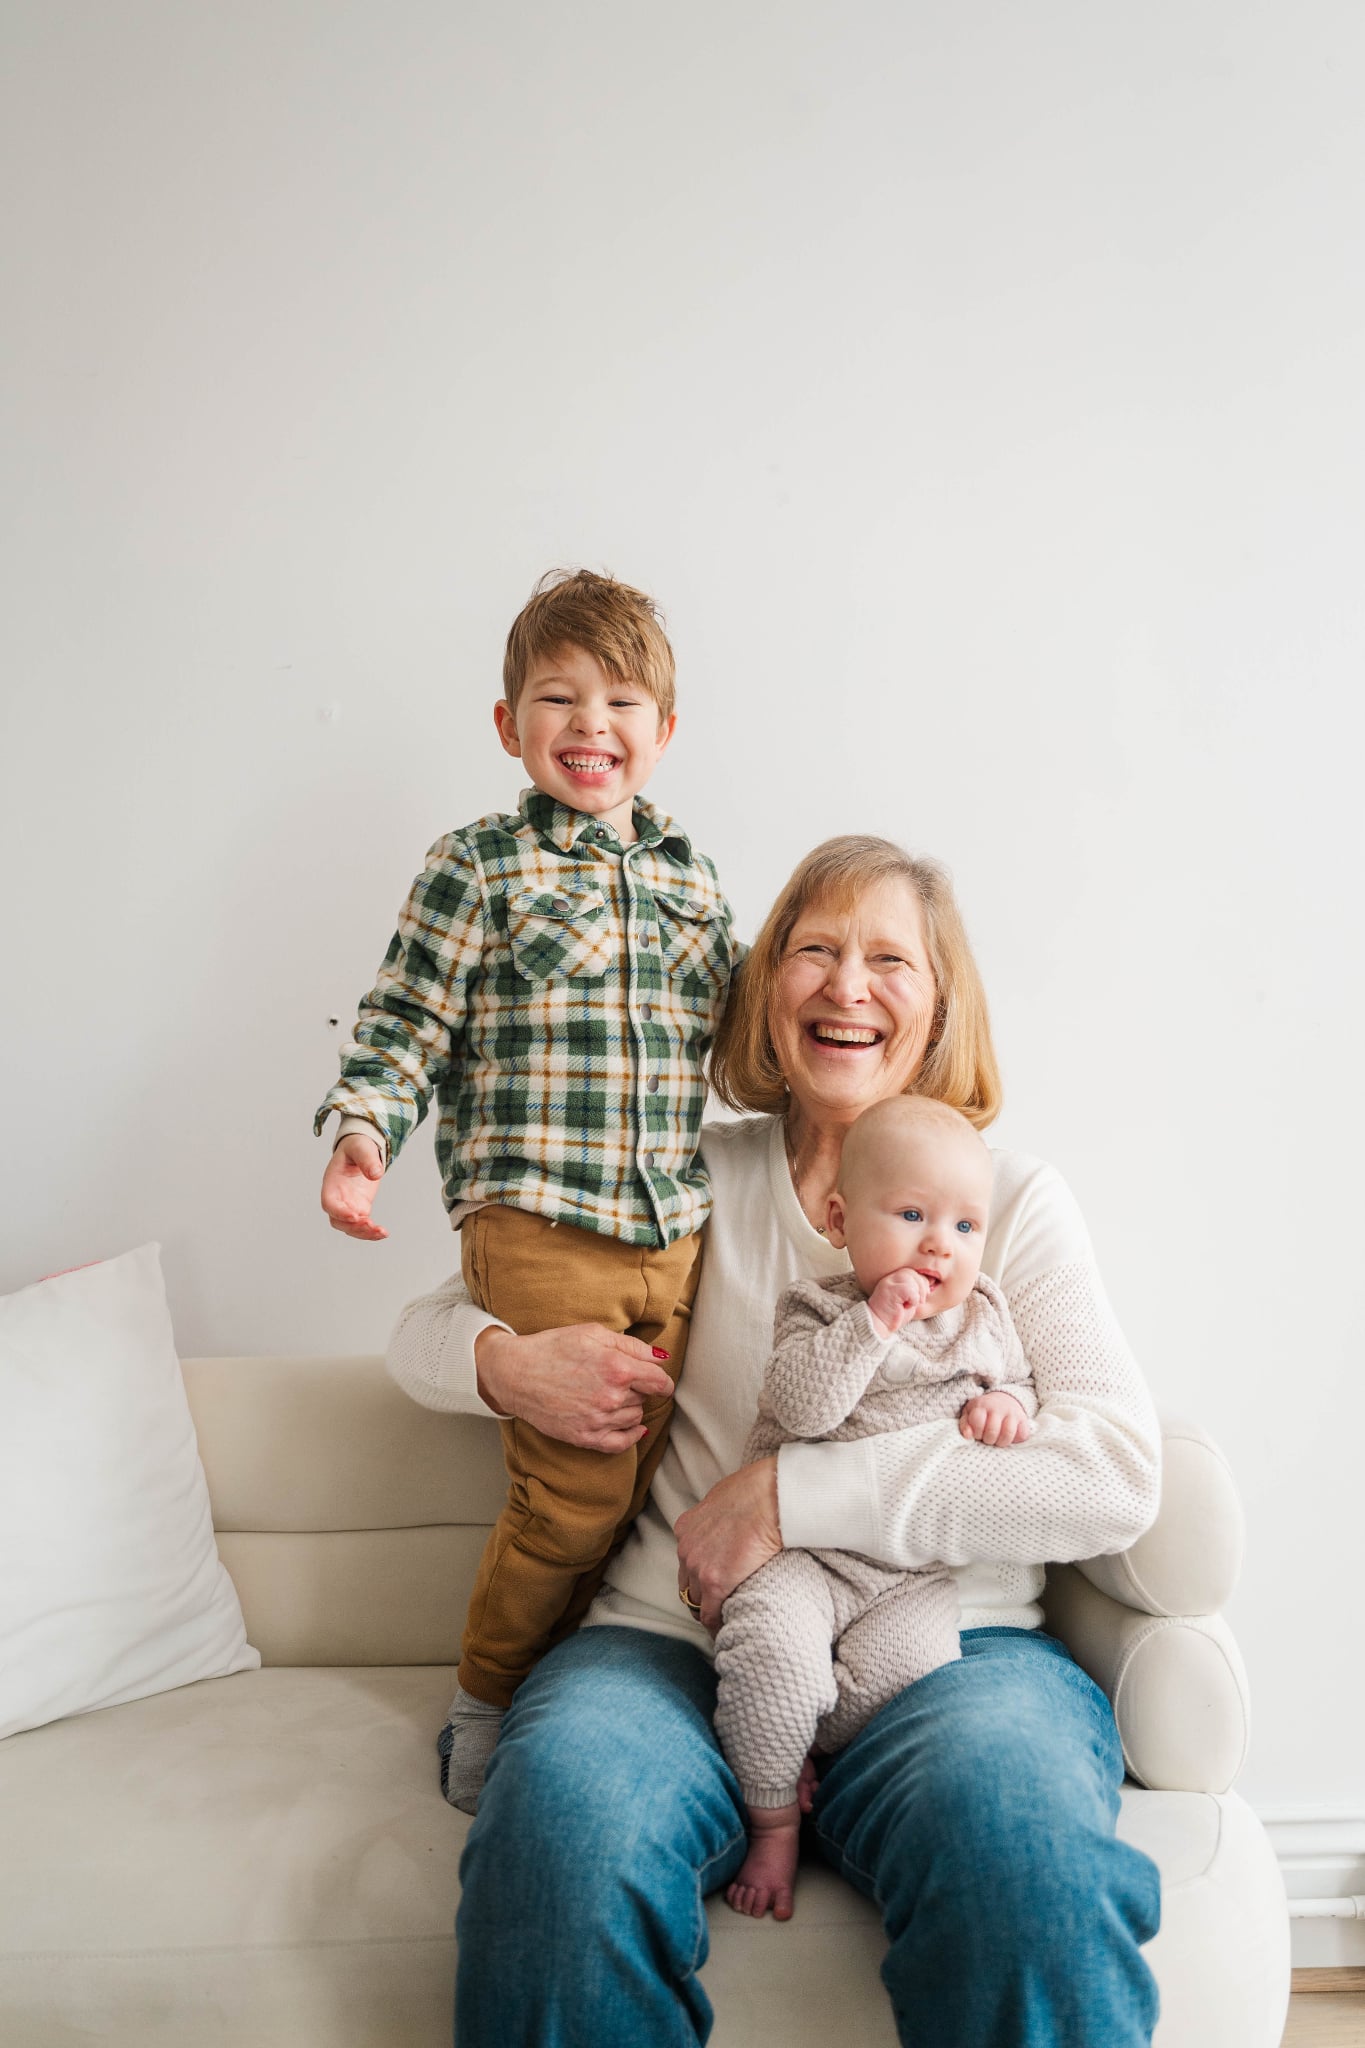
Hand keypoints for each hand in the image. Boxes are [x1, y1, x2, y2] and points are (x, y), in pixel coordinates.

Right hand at [321, 1133, 387, 1240]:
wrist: (362, 1149)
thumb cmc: (356, 1146)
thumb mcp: (361, 1147)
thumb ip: (367, 1158)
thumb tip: (376, 1173)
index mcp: (332, 1183)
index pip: (329, 1203)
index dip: (339, 1212)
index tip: (355, 1216)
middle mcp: (337, 1197)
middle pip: (337, 1221)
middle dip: (353, 1227)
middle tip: (370, 1225)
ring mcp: (348, 1205)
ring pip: (350, 1227)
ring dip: (363, 1233)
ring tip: (380, 1232)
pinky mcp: (361, 1208)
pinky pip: (362, 1225)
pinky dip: (371, 1232)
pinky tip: (383, 1233)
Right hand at [473, 1323, 675, 1451]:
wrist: (515, 1374)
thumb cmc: (552, 1348)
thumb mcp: (593, 1333)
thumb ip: (632, 1346)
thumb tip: (661, 1358)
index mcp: (617, 1368)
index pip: (660, 1382)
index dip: (662, 1379)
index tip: (657, 1379)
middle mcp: (612, 1397)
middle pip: (646, 1398)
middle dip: (639, 1388)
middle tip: (618, 1378)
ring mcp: (599, 1420)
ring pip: (635, 1418)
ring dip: (631, 1407)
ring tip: (609, 1394)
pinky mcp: (585, 1437)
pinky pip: (621, 1444)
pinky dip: (631, 1436)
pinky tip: (632, 1428)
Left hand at [674, 1458, 781, 1633]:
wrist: (771, 1498)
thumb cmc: (758, 1491)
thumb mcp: (726, 1498)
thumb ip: (720, 1516)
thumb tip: (731, 1523)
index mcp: (686, 1528)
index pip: (687, 1562)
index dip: (699, 1577)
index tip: (711, 1587)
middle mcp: (686, 1549)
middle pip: (687, 1584)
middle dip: (701, 1597)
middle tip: (719, 1607)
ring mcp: (698, 1567)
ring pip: (696, 1601)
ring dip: (710, 1611)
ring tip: (726, 1620)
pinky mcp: (715, 1583)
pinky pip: (709, 1614)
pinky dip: (716, 1625)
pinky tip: (728, 1629)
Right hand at [867, 1266, 934, 1337]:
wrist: (880, 1326)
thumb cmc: (894, 1315)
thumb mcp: (908, 1300)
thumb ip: (916, 1290)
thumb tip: (930, 1281)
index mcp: (893, 1280)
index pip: (911, 1272)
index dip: (921, 1282)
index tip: (923, 1296)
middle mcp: (890, 1279)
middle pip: (912, 1273)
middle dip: (922, 1286)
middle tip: (920, 1301)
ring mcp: (888, 1283)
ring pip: (911, 1278)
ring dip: (917, 1293)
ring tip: (911, 1304)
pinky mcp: (889, 1290)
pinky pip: (909, 1289)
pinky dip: (913, 1299)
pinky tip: (906, 1307)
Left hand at [959, 1389, 1032, 1445]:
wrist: (1004, 1399)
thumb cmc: (983, 1411)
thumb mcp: (970, 1413)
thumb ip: (965, 1424)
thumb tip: (967, 1436)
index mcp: (982, 1405)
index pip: (978, 1422)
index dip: (976, 1433)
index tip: (977, 1434)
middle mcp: (998, 1407)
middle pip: (992, 1431)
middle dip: (988, 1439)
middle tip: (988, 1438)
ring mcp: (1012, 1413)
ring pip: (1008, 1434)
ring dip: (1001, 1442)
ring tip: (998, 1440)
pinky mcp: (1023, 1419)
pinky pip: (1022, 1435)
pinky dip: (1016, 1440)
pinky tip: (1010, 1437)